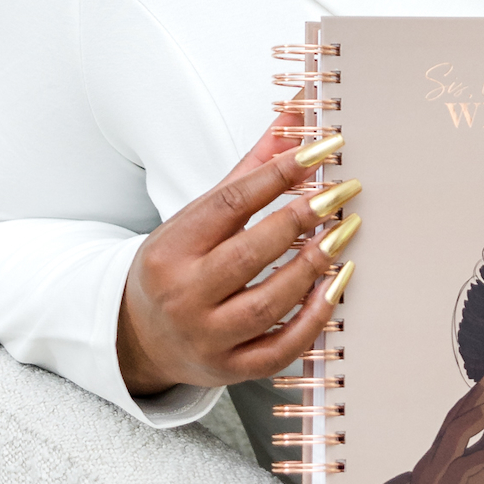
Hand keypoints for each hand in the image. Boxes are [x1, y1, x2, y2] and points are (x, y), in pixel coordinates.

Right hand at [116, 115, 355, 396]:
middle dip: (300, 220)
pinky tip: (335, 288)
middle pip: (248, 255)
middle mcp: (184, 296)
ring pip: (267, 305)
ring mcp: (206, 338)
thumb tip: (297, 113)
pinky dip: (312, 321)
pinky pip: (279, 350)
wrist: (140, 336)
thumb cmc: (179, 265)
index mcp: (172, 249)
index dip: (279, 174)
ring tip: (342, 235)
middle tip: (341, 194)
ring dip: (311, 268)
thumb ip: (252, 168)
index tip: (321, 150)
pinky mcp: (229, 369)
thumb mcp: (201, 216)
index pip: (230, 205)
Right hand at [408, 367, 483, 483]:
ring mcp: (433, 479)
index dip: (472, 395)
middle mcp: (431, 464)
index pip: (453, 419)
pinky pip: (461, 471)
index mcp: (435, 460)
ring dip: (479, 417)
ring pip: (454, 437)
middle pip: (453, 420)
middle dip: (475, 394)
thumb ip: (479, 462)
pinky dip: (482, 457)